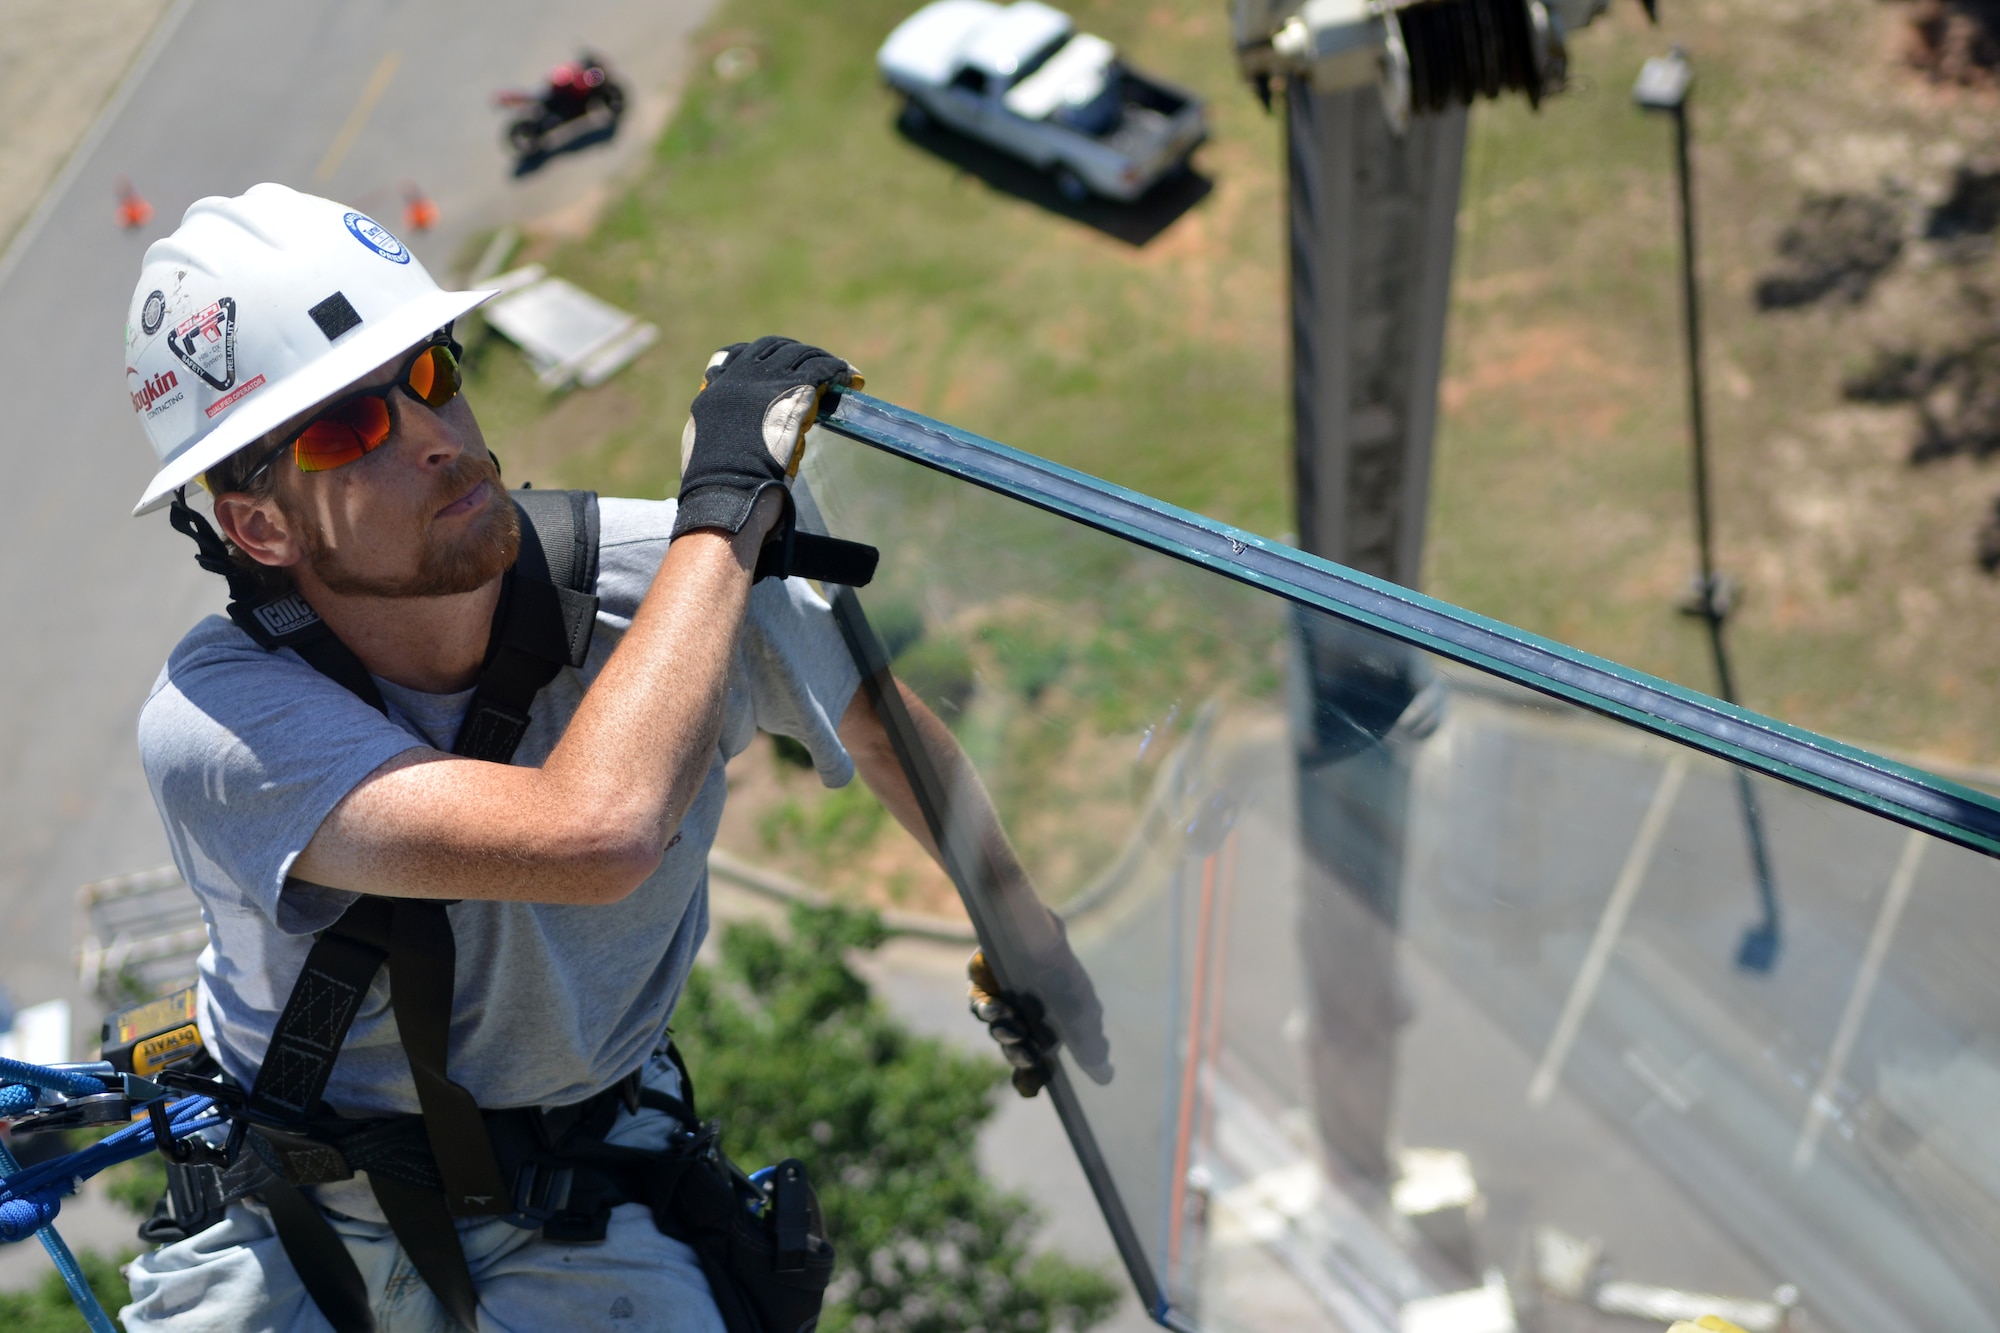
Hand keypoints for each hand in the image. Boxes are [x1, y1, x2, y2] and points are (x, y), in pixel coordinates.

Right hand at [672, 335, 862, 539]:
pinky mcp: (792, 391)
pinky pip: (820, 367)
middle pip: (771, 348)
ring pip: (799, 354)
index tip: (777, 363)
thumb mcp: (705, 448)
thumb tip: (734, 436)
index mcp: (715, 392)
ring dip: (820, 359)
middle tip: (814, 365)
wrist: (727, 490)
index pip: (736, 355)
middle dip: (795, 353)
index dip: (762, 356)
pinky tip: (850, 377)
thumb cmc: (718, 485)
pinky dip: (837, 369)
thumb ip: (718, 430)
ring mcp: (766, 382)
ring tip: (839, 371)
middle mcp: (739, 379)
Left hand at [967, 919, 1112, 1097]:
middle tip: (1029, 1053)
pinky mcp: (979, 986)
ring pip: (998, 1030)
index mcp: (1045, 1029)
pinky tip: (997, 1009)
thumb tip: (1106, 1078)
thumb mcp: (1083, 1008)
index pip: (1036, 1064)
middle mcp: (1021, 1020)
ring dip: (1006, 1034)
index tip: (1031, 1088)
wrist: (1039, 928)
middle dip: (1020, 1054)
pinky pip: (979, 1006)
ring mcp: (1000, 1004)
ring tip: (1016, 1029)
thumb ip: (1091, 1043)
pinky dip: (987, 1012)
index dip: (1032, 1077)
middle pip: (1015, 1049)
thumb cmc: (1062, 970)